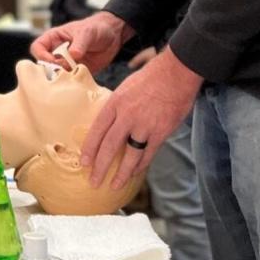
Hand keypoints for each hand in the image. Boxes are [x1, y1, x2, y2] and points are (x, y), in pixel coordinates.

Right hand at [30, 12, 131, 72]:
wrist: (113, 35)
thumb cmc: (96, 27)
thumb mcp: (87, 32)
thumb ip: (79, 44)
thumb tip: (72, 55)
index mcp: (54, 38)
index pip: (37, 47)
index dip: (41, 55)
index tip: (53, 61)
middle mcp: (57, 52)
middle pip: (44, 64)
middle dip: (52, 69)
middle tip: (65, 70)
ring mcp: (67, 63)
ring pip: (56, 74)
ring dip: (63, 77)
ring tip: (75, 75)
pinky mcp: (77, 72)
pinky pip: (70, 80)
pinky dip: (73, 83)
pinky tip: (81, 79)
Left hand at [81, 48, 202, 189]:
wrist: (175, 74)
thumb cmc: (150, 78)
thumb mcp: (125, 88)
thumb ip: (117, 107)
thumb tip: (110, 124)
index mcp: (115, 103)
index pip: (97, 130)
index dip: (89, 148)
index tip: (84, 162)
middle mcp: (126, 116)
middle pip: (109, 146)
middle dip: (99, 166)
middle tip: (93, 181)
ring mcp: (144, 126)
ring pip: (129, 155)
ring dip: (121, 173)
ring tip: (114, 185)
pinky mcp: (161, 132)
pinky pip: (148, 154)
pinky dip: (140, 166)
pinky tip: (134, 174)